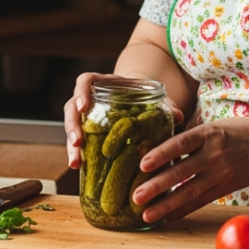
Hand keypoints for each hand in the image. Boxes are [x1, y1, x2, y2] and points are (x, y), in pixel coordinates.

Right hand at [63, 72, 184, 169]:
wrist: (138, 103)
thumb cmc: (144, 98)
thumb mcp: (154, 98)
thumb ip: (165, 104)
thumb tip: (178, 115)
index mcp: (105, 84)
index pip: (85, 81)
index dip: (82, 92)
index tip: (84, 106)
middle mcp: (91, 98)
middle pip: (72, 107)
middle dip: (72, 125)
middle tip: (77, 141)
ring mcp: (86, 115)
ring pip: (72, 126)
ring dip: (70, 143)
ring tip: (75, 162)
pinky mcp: (87, 132)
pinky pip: (77, 141)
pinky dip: (77, 153)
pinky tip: (78, 167)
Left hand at [131, 118, 248, 222]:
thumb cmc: (238, 132)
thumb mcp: (214, 126)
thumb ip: (190, 137)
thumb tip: (158, 145)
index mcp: (209, 133)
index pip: (181, 143)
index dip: (161, 153)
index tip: (142, 164)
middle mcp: (214, 154)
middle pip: (181, 171)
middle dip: (156, 186)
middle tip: (136, 197)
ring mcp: (221, 173)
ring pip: (189, 192)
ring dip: (166, 205)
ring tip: (146, 215)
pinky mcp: (225, 188)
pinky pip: (201, 201)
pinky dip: (183, 210)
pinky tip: (167, 217)